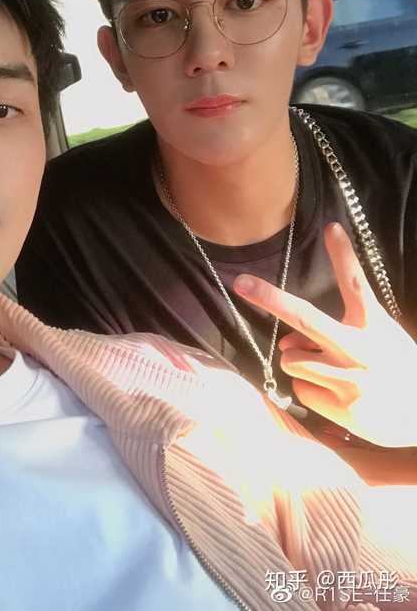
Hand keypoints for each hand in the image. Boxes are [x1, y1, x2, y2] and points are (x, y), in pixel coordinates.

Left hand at [233, 222, 416, 446]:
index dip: (344, 255)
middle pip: (305, 318)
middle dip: (270, 299)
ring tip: (326, 369)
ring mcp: (349, 379)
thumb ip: (331, 334)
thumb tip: (286, 344)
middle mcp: (359, 349)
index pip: (356, 284)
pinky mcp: (342, 408)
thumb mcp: (377, 339)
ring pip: (291, 359)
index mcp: (373, 325)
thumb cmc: (393, 369)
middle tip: (241, 283)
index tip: (331, 227)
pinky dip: (309, 389)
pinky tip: (334, 394)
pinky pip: (300, 389)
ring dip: (298, 361)